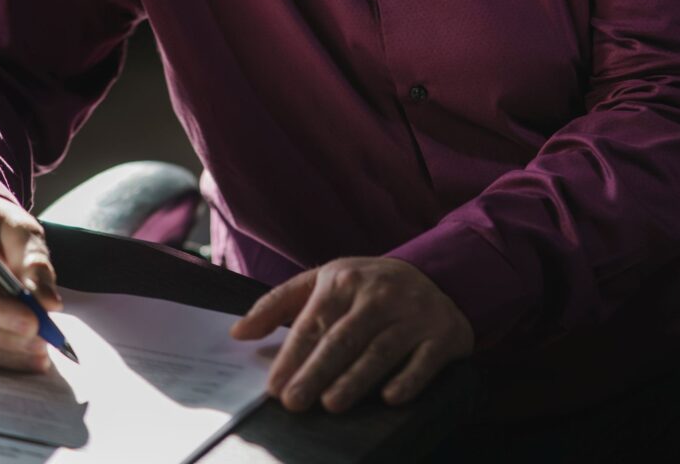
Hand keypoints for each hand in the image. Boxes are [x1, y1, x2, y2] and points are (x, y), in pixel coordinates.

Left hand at [230, 257, 472, 412]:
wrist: (435, 275)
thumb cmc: (365, 286)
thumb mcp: (322, 281)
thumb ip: (277, 304)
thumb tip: (238, 333)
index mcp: (345, 279)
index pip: (314, 322)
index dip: (293, 356)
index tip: (275, 387)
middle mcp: (379, 294)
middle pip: (343, 337)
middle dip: (316, 371)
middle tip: (294, 402)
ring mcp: (412, 313)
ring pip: (380, 350)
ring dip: (355, 378)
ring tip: (331, 404)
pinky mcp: (441, 334)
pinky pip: (424, 360)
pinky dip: (408, 379)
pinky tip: (390, 398)